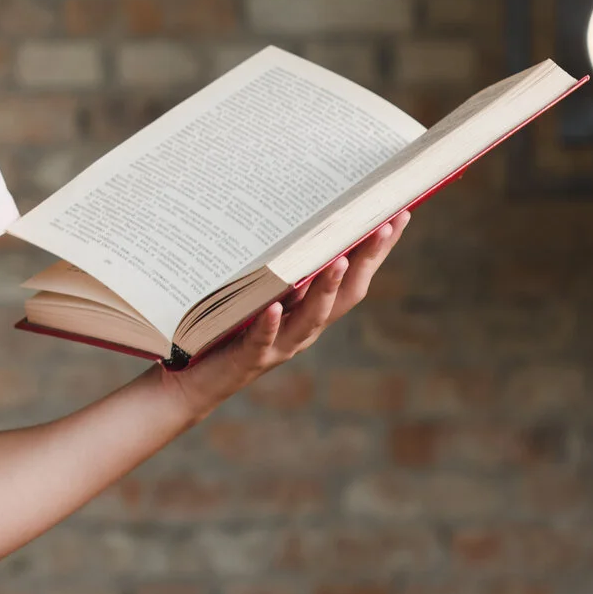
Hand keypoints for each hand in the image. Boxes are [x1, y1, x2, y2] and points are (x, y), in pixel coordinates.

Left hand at [160, 211, 410, 419]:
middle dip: (367, 259)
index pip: (354, 276)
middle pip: (345, 295)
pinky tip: (275, 306)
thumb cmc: (225, 327)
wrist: (192, 380)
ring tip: (340, 259)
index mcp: (310, 309)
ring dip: (327, 288)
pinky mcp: (248, 358)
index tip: (400, 213)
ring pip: (312, 317)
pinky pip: (262, 340)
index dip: (378, 249)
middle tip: (384, 225)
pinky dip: (270, 323)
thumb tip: (291, 214)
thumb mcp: (256, 290)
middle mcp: (303, 328)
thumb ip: (277, 265)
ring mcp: (279, 345)